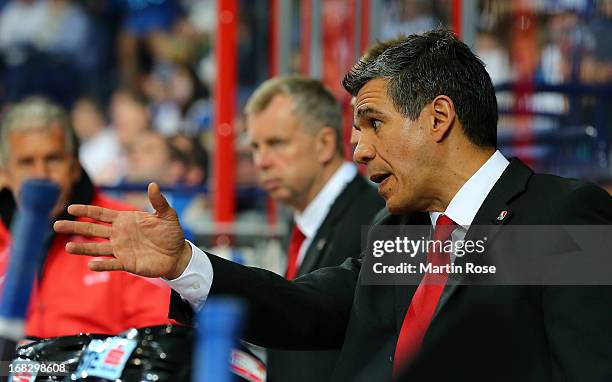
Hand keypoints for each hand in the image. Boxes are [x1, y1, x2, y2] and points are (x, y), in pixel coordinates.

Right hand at [53, 183, 191, 278]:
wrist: (177, 254)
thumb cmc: (171, 233)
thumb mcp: (167, 215)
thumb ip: (159, 201)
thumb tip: (153, 185)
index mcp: (125, 220)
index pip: (101, 214)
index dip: (86, 211)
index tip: (70, 208)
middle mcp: (119, 234)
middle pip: (92, 230)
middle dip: (75, 227)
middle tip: (56, 225)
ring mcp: (121, 249)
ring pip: (97, 248)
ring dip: (83, 249)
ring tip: (67, 247)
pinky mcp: (128, 263)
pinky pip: (112, 263)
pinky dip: (102, 264)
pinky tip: (91, 265)